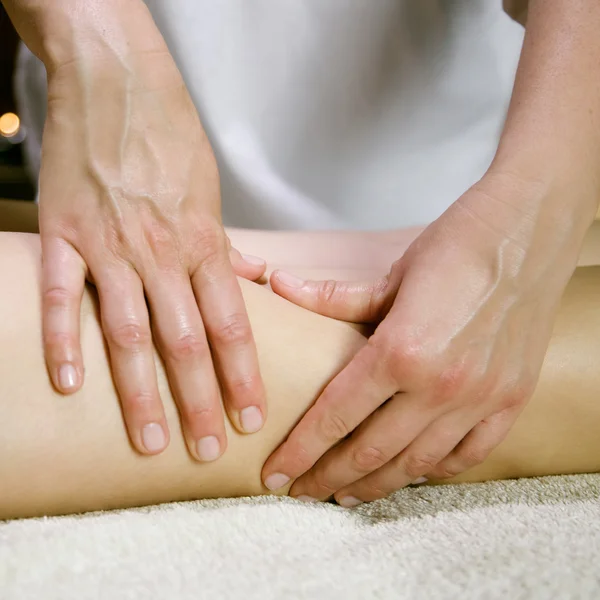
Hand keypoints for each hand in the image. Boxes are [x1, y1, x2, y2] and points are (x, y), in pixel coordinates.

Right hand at [38, 31, 266, 460]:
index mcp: (203, 245)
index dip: (243, 375)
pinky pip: (61, 296)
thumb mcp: (211, 193)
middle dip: (199, 402)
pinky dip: (61, 340)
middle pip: (186, 342)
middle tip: (208, 451)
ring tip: (149, 441)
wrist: (119, 83)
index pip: (231, 325)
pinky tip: (67, 385)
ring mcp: (111, 246)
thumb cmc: (171, 139)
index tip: (252, 417)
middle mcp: (162, 254)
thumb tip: (251, 278)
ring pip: (128, 333)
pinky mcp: (64, 233)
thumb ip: (223, 245)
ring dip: (139, 392)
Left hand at [262, 173, 587, 504]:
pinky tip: (411, 472)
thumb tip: (280, 286)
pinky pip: (469, 454)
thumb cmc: (456, 246)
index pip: (336, 416)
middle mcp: (440, 385)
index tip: (276, 474)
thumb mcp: (391, 275)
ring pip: (417, 463)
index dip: (301, 451)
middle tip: (303, 491)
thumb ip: (333, 297)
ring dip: (376, 484)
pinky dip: (435, 470)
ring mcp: (480, 398)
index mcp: (401, 351)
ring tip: (346, 494)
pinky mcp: (511, 399)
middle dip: (329, 477)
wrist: (527, 229)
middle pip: (370, 450)